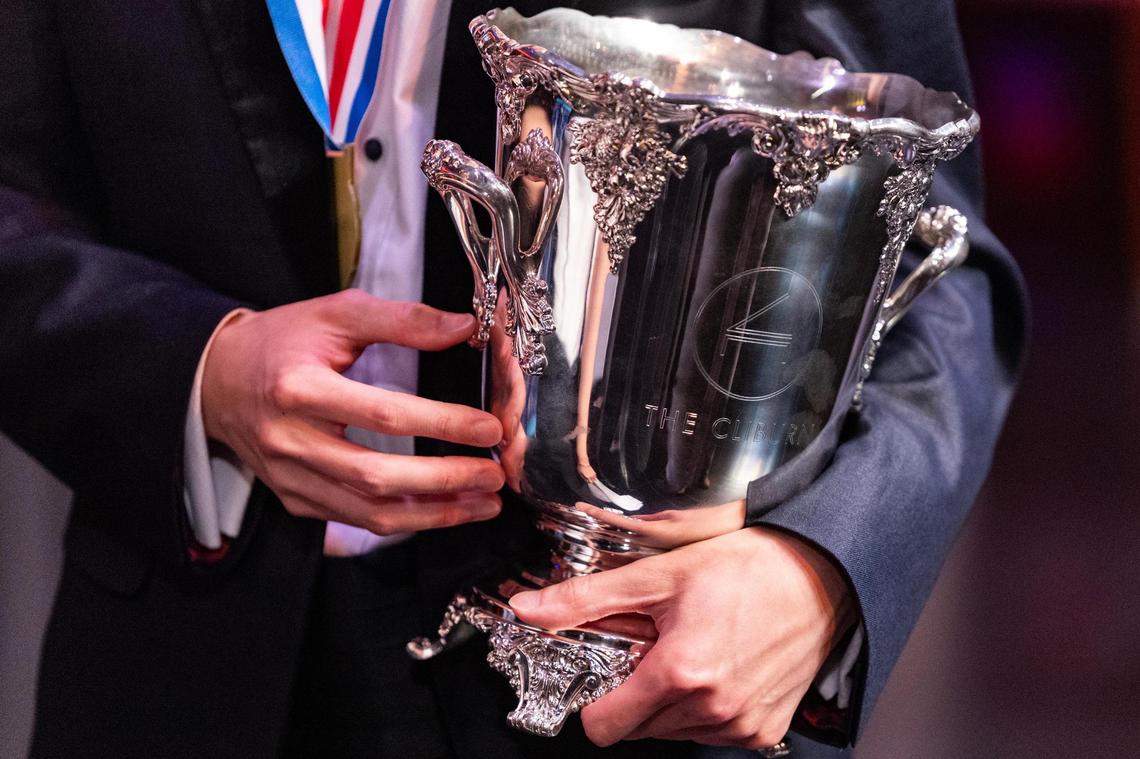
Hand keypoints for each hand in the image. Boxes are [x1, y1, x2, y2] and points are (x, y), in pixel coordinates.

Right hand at [201, 289, 504, 533]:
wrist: (217, 381)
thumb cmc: (282, 343)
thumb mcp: (335, 314)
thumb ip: (401, 319)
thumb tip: (463, 327)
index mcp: (300, 389)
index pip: (383, 413)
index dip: (441, 424)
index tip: (487, 429)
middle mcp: (292, 441)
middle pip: (377, 476)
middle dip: (445, 481)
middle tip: (494, 475)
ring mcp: (291, 478)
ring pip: (369, 512)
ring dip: (434, 514)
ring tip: (484, 503)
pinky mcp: (295, 500)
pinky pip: (356, 521)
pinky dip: (406, 520)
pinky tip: (445, 510)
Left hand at [509, 527, 855, 749]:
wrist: (818, 575)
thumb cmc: (746, 568)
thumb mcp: (657, 575)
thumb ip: (585, 599)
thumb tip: (528, 609)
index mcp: (680, 673)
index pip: (604, 727)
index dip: (595, 699)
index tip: (608, 668)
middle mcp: (713, 708)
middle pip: (637, 728)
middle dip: (635, 691)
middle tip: (657, 646)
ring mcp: (741, 725)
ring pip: (672, 732)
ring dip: (671, 700)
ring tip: (691, 650)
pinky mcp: (764, 731)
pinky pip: (712, 733)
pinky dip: (705, 707)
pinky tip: (720, 666)